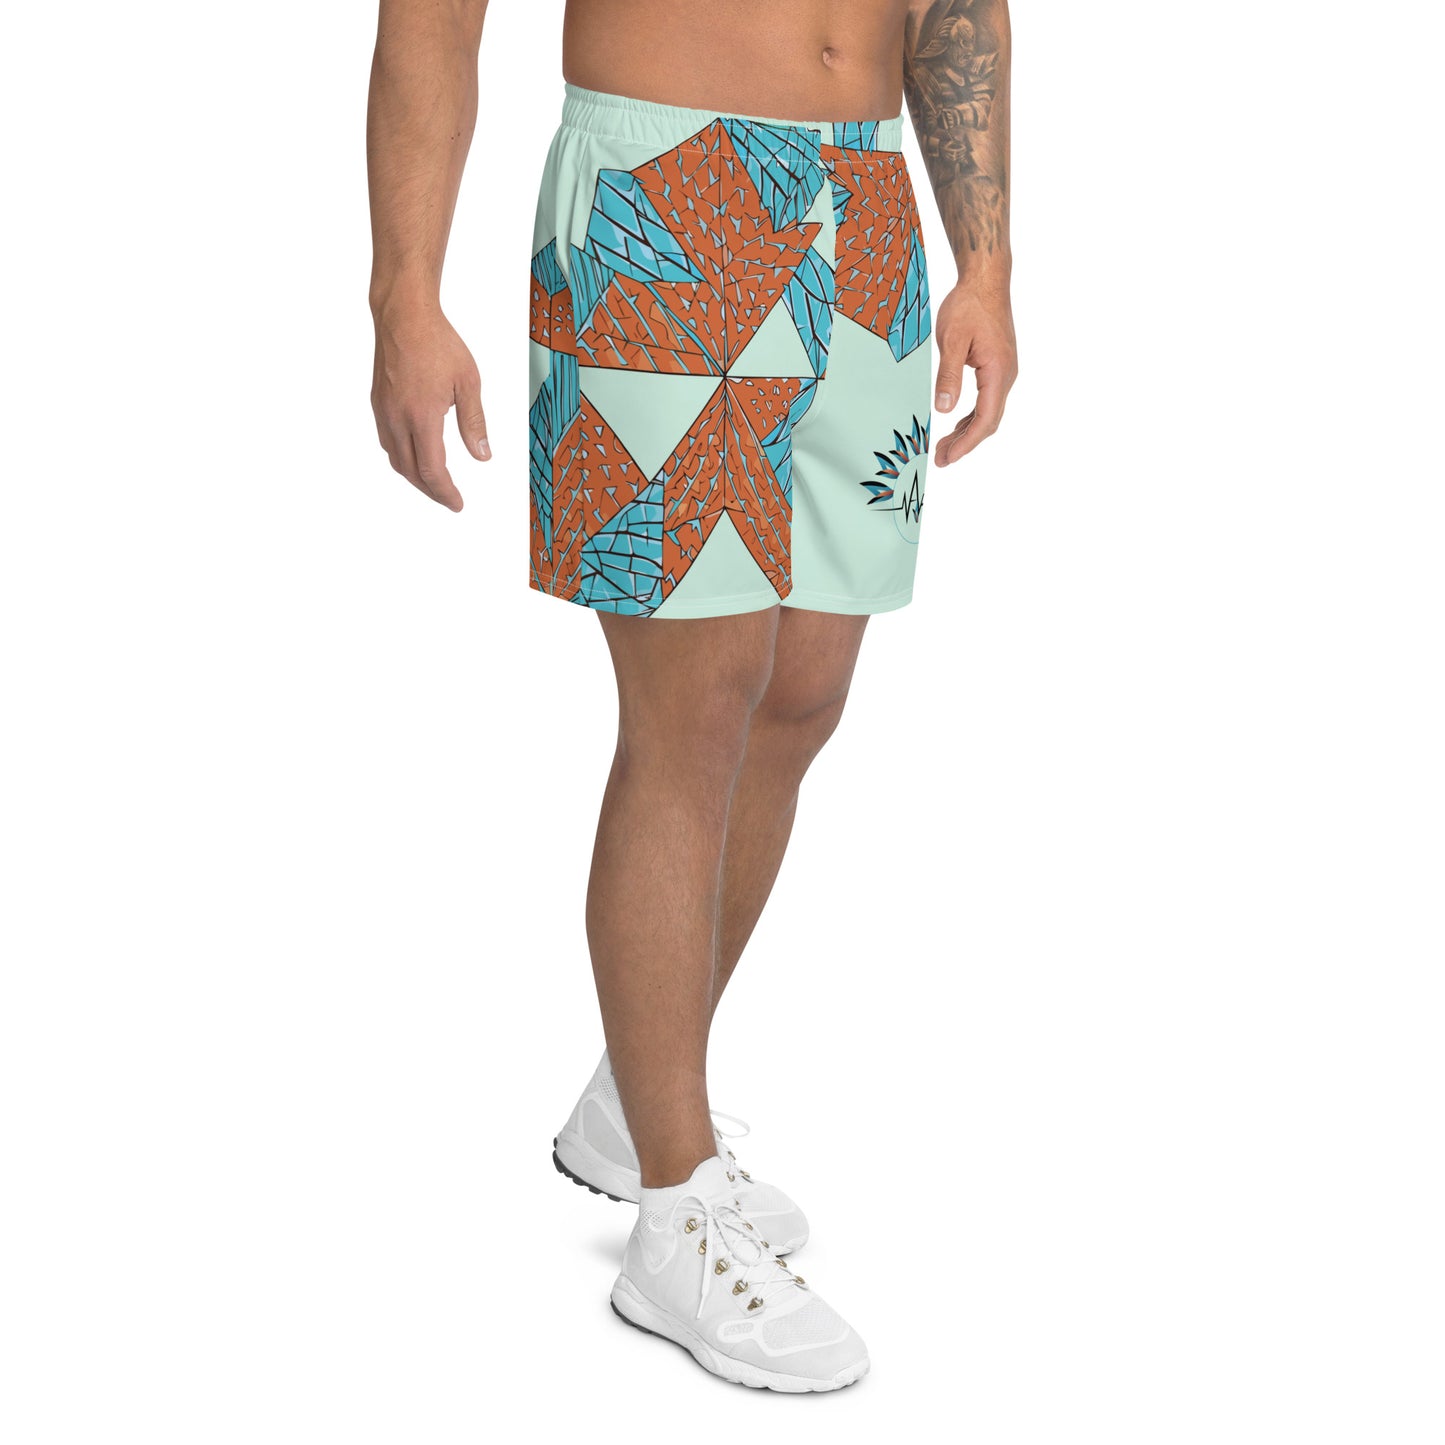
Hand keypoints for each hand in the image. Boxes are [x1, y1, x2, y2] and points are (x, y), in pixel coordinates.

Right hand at [371, 306, 488, 511]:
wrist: (403, 315)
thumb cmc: (438, 343)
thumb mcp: (469, 383)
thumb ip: (474, 423)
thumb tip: (482, 456)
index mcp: (421, 417)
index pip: (431, 470)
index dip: (445, 492)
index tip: (457, 504)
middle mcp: (396, 418)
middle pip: (411, 471)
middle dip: (431, 491)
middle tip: (449, 499)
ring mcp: (383, 411)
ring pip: (395, 459)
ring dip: (414, 477)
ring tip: (434, 483)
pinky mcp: (377, 402)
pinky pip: (387, 441)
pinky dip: (402, 457)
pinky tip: (415, 455)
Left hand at [932, 280, 1017, 466]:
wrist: (986, 280)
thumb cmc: (969, 305)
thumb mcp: (952, 340)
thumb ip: (949, 376)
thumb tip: (944, 409)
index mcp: (998, 372)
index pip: (985, 419)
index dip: (967, 443)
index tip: (948, 457)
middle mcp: (1006, 376)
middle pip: (988, 421)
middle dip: (965, 443)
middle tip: (940, 459)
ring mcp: (1004, 372)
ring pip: (988, 413)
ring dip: (967, 432)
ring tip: (944, 447)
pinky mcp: (997, 367)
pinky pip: (987, 400)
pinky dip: (971, 416)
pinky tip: (956, 424)